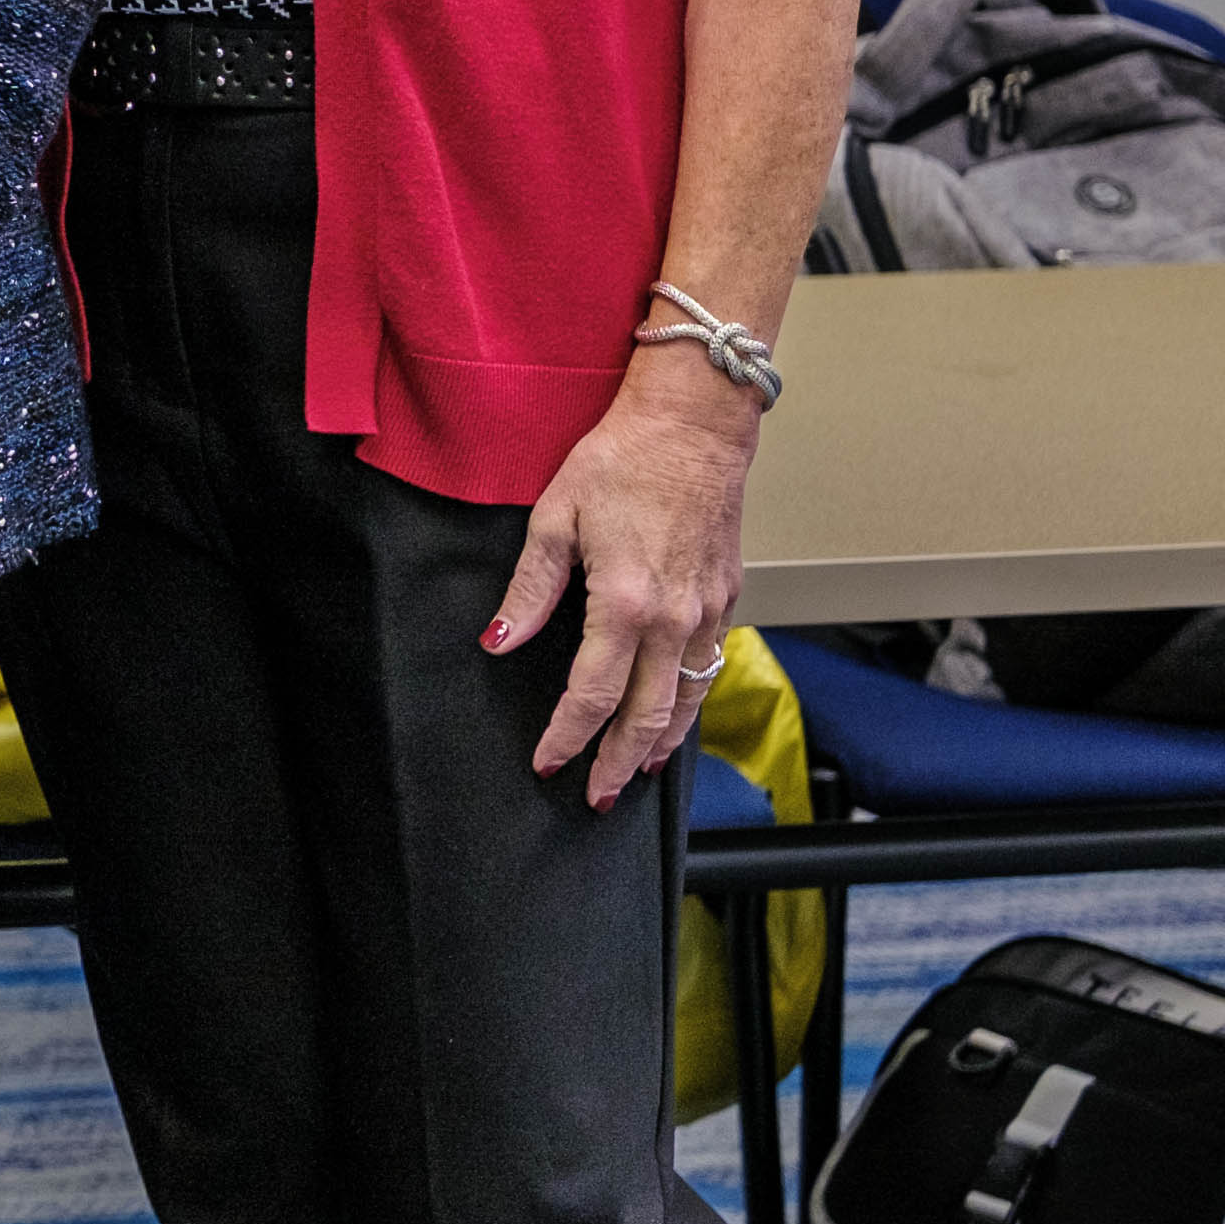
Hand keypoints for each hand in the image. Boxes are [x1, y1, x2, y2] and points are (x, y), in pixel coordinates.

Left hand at [490, 357, 761, 806]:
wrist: (692, 426)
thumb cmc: (620, 460)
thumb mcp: (556, 517)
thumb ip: (529, 589)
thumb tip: (499, 641)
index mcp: (624, 602)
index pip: (592, 694)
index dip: (567, 735)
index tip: (548, 762)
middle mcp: (672, 617)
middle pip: (646, 715)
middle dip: (619, 763)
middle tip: (597, 797)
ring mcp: (706, 610)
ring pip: (688, 699)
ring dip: (661, 743)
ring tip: (637, 773)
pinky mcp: (726, 596)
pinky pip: (709, 667)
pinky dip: (692, 703)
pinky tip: (675, 715)